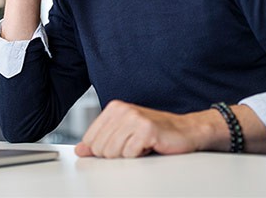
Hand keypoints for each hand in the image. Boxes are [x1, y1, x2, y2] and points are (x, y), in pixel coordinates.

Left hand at [74, 100, 225, 158]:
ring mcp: (134, 118)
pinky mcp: (146, 129)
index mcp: (114, 108)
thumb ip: (100, 141)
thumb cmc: (154, 132)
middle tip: (133, 145)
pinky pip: (130, 154)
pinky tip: (149, 146)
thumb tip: (81, 149)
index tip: (119, 145)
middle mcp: (122, 110)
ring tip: (141, 145)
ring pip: (112, 152)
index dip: (103, 150)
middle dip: (116, 154)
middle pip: (100, 148)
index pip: (90, 139)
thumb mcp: (123, 134)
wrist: (184, 131)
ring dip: (128, 155)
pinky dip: (140, 155)